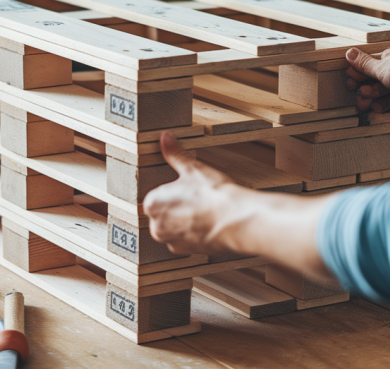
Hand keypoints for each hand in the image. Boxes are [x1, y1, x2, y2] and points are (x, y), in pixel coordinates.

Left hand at [143, 133, 335, 279]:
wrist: (237, 220)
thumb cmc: (214, 194)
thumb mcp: (193, 168)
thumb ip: (175, 153)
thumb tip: (165, 138)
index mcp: (152, 204)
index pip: (157, 197)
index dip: (174, 192)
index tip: (187, 190)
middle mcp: (157, 226)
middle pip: (164, 213)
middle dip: (178, 208)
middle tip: (196, 200)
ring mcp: (171, 242)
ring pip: (174, 228)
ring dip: (185, 222)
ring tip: (203, 211)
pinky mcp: (187, 252)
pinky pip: (186, 240)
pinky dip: (195, 233)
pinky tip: (207, 224)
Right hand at [345, 45, 389, 120]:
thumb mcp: (382, 66)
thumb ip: (365, 64)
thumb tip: (350, 53)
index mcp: (389, 59)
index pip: (369, 67)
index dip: (359, 76)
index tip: (352, 83)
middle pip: (377, 84)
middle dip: (368, 92)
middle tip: (363, 98)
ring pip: (388, 96)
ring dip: (380, 103)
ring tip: (376, 108)